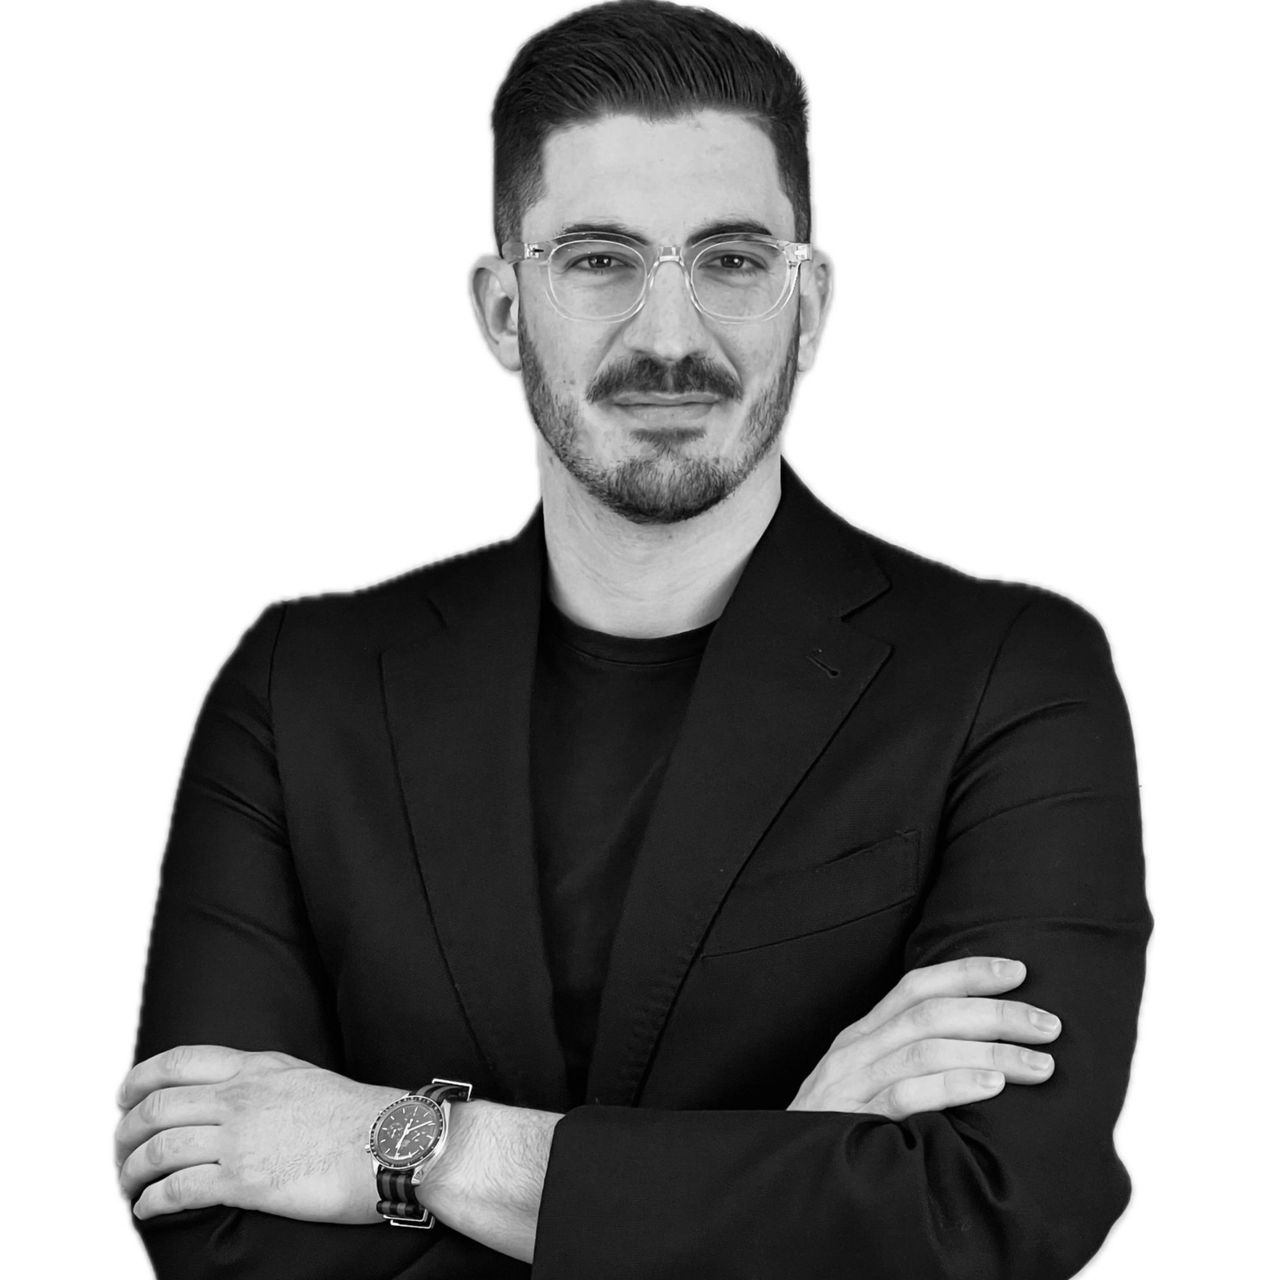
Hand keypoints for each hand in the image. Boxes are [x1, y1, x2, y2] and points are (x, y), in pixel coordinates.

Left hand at [115, 1045, 403, 1222]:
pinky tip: (149, 1207)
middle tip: (122, 1149)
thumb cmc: (360, 1115)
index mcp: (256, 1069)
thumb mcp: (305, 1077)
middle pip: (157, 1107)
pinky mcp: (245, 1181)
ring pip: (158, 1149)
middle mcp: (241, 1098)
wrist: (392, 1141)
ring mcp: (240, 1138)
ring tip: (130, 1185)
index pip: (179, 1062)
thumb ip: (266, 1080)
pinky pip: (178, 1189)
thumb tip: (241, 1092)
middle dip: (127, 1131)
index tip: (126, 1096)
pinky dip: (152, 1201)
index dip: (141, 1080)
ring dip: (131, 1171)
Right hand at [788, 956, 1060, 1118]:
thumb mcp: (865, 1088)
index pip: (916, 987)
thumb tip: (984, 1055)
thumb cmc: (838, 1137)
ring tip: (1040, 1065)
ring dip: (990, 1049)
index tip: (1019, 971)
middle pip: (930, 1013)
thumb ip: (908, 1067)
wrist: (783, 1185)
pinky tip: (992, 1084)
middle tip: (1050, 1025)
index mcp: (861, 1037)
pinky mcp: (851, 1122)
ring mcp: (851, 1085)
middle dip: (996, 1013)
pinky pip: (906, 1094)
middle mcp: (855, 1051)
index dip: (967, 973)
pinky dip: (952, 1084)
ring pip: (926, 1047)